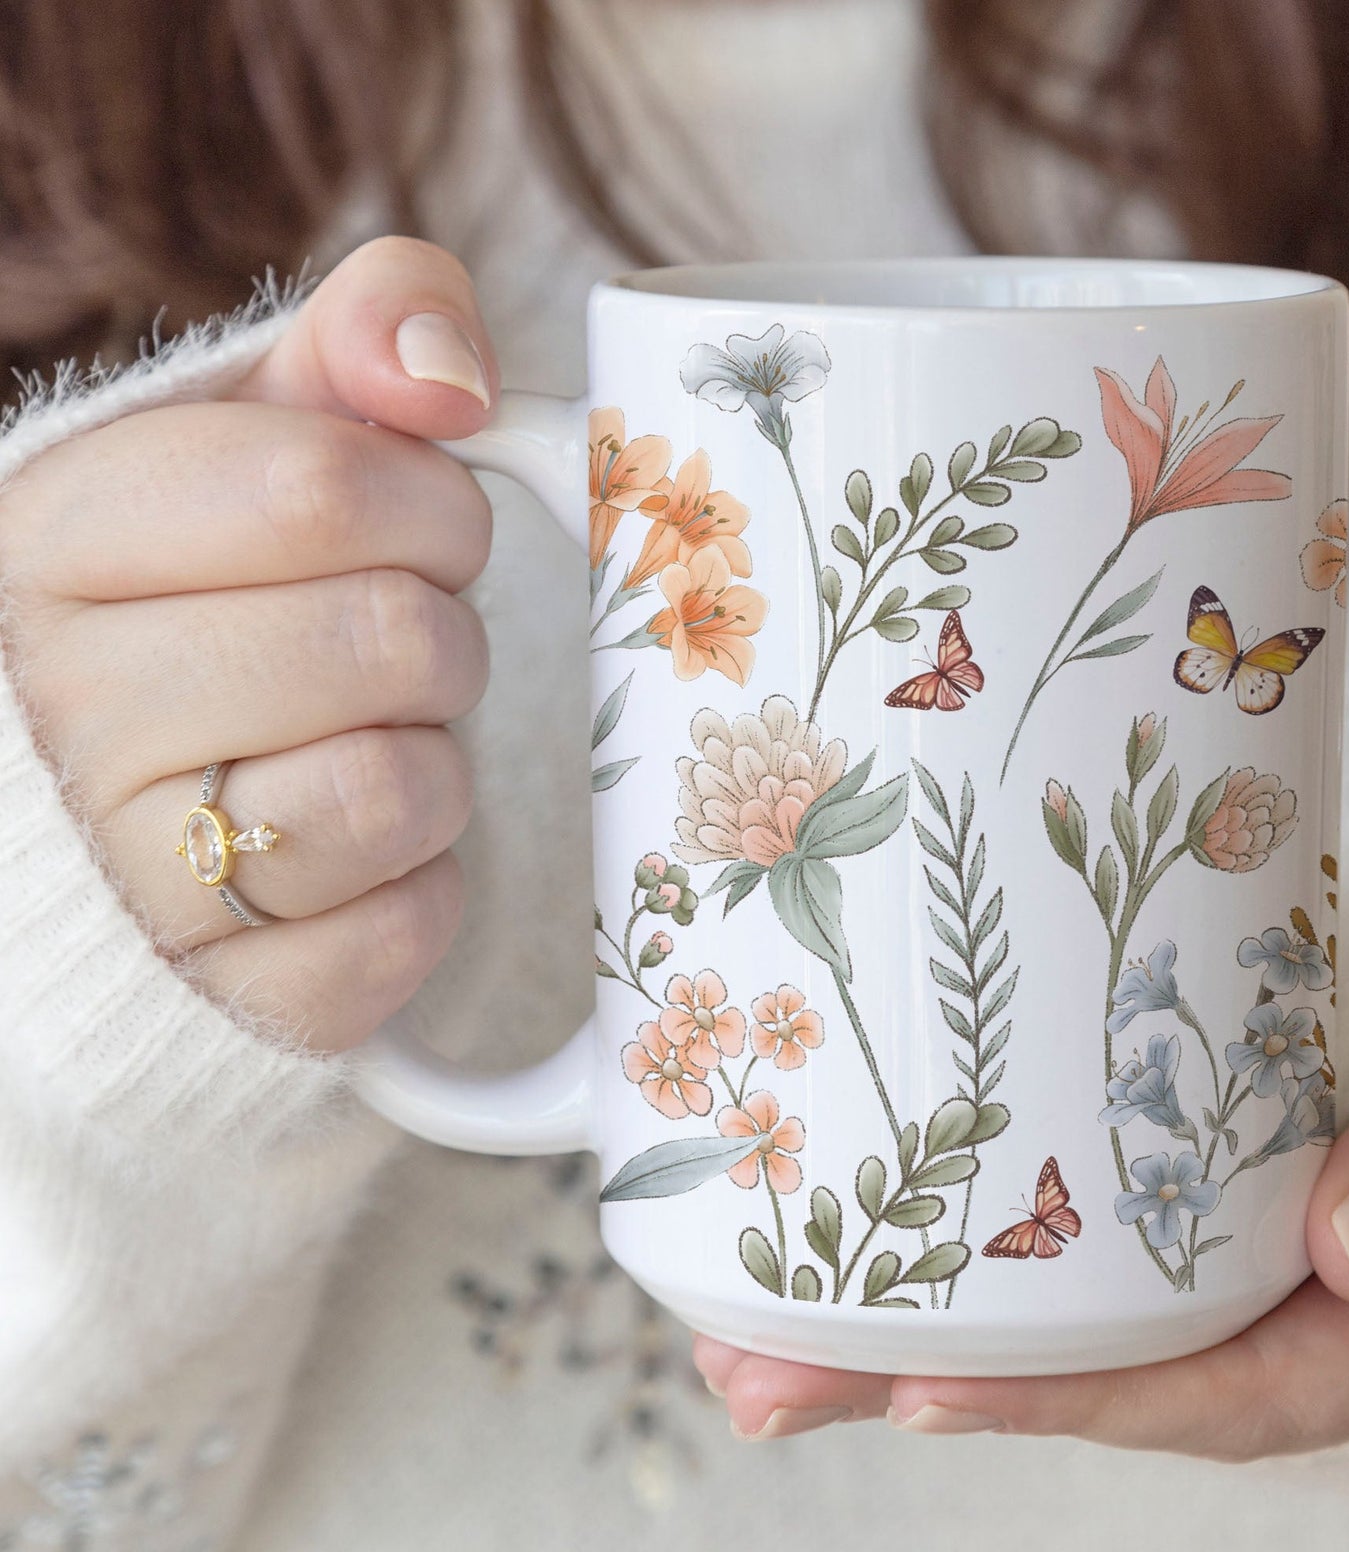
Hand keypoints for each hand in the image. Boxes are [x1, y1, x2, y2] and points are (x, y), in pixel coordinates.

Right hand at [0, 237, 500, 1050]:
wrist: (122, 817)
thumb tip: (447, 368)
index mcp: (50, 542)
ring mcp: (130, 876)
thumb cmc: (215, 599)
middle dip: (439, 633)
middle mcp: (60, 713)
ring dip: (432, 760)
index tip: (416, 527)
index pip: (322, 486)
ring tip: (358, 745)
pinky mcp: (228, 998)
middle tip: (389, 647)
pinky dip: (422, 887)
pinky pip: (409, 926)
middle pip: (388, 638)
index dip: (428, 503)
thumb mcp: (258, 432)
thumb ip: (359, 339)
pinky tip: (352, 857)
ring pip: (403, 788)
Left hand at [693, 1087, 1348, 1456]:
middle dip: (893, 1382)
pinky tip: (811, 1240)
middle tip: (747, 1379)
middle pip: (1050, 1375)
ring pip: (1014, 1320)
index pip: (1168, 1391)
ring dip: (870, 1326)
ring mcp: (1166, 1280)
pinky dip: (921, 1253)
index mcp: (1314, 1348)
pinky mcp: (1134, 1224)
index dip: (1042, 1397)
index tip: (919, 1390)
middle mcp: (1218, 1334)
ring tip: (725, 1330)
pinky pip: (1026, 1255)